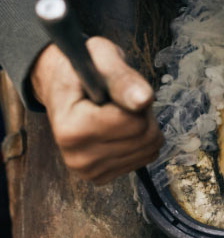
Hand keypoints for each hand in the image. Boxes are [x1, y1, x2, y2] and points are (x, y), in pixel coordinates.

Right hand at [31, 37, 163, 183]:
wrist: (61, 86)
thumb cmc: (82, 70)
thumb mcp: (102, 59)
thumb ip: (123, 80)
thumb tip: (144, 100)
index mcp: (72, 129)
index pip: (136, 123)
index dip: (136, 101)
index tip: (116, 91)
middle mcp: (77, 157)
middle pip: (146, 138)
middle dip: (142, 115)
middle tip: (121, 102)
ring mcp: (89, 171)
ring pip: (149, 150)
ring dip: (142, 127)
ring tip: (118, 114)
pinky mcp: (101, 177)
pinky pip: (144, 159)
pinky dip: (139, 141)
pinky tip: (118, 130)